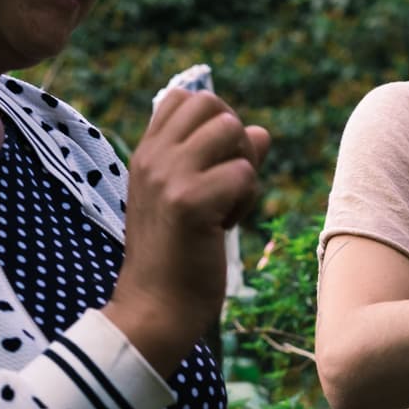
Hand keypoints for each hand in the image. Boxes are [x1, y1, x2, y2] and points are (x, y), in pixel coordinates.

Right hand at [105, 88, 270, 377]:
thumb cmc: (176, 258)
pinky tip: (224, 227)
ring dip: (244, 168)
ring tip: (227, 205)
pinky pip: (244, 174)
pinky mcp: (190, 202)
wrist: (154, 309)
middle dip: (236, 139)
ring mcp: (169, 176)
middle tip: (230, 183)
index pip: (185, 98)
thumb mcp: (190, 200)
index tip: (215, 164)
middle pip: (213, 105)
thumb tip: (262, 132)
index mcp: (147, 154)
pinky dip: (246, 201)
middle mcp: (153, 157)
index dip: (215, 122)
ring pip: (233, 131)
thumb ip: (221, 161)